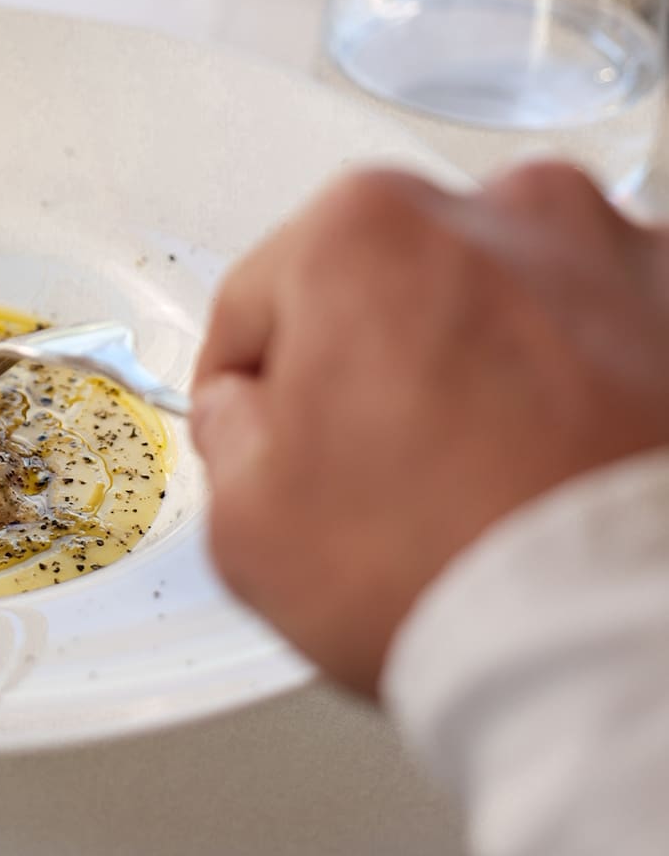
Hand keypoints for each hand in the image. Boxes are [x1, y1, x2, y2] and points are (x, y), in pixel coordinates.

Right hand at [191, 161, 668, 694]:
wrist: (625, 643)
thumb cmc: (455, 568)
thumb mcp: (246, 525)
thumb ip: (230, 433)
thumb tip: (257, 418)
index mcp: (363, 229)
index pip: (263, 300)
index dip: (255, 385)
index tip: (271, 433)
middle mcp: (495, 212)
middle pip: (396, 282)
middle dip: (386, 360)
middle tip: (393, 471)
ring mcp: (612, 255)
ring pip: (511, 301)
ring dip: (496, 363)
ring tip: (499, 479)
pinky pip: (612, 336)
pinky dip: (593, 385)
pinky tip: (574, 469)